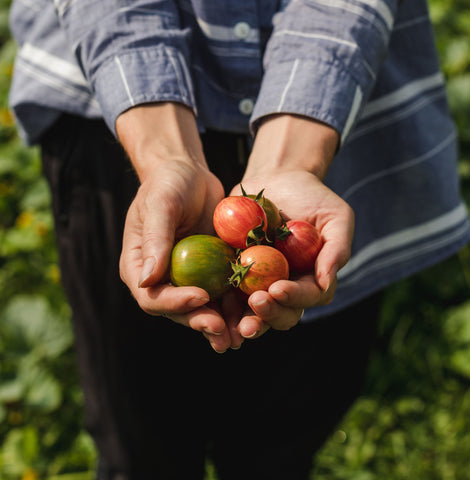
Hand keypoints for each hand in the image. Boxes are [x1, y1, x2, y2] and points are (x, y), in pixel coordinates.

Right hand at [116, 103, 237, 351]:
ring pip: (203, 308)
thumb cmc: (167, 184)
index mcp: (141, 267)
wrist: (189, 174)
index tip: (200, 297)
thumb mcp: (159, 206)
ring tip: (239, 336)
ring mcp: (188, 278)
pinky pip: (223, 293)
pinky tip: (253, 314)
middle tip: (221, 330)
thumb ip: (154, 241)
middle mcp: (163, 278)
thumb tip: (146, 280)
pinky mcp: (211, 272)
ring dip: (221, 323)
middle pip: (179, 311)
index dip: (174, 303)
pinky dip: (236, 306)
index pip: (152, 297)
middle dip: (200, 321)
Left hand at [231, 114, 353, 338]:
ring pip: (255, 312)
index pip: (309, 296)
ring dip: (247, 320)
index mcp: (313, 278)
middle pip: (283, 313)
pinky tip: (212, 305)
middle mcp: (287, 285)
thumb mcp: (336, 217)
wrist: (277, 179)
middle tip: (256, 302)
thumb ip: (336, 249)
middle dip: (270, 314)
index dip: (295, 297)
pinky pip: (229, 293)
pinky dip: (223, 306)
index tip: (278, 289)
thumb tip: (326, 282)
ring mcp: (261, 282)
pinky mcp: (236, 273)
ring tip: (236, 322)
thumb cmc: (313, 197)